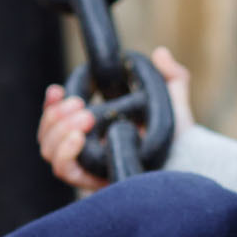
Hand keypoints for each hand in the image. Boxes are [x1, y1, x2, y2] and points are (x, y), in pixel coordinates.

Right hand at [37, 46, 195, 190]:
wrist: (190, 163)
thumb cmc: (181, 138)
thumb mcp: (174, 102)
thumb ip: (170, 75)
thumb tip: (160, 53)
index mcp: (95, 130)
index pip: (57, 119)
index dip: (51, 104)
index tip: (57, 89)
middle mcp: (86, 149)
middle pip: (47, 135)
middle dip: (55, 116)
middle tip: (81, 105)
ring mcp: (88, 167)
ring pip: (49, 151)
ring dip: (58, 130)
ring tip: (85, 118)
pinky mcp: (93, 183)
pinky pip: (64, 171)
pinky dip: (65, 152)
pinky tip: (78, 138)